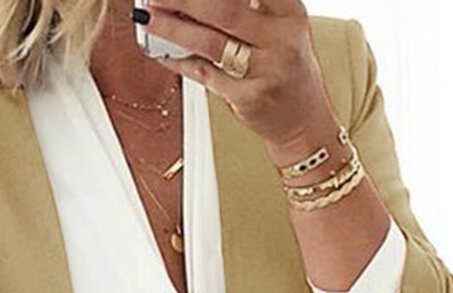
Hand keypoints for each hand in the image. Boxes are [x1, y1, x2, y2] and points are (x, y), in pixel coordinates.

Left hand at [141, 0, 337, 151]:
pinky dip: (180, 61)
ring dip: (173, 28)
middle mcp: (281, 39)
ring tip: (148, 17)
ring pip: (210, 43)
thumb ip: (251, 8)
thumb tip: (195, 2)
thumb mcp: (281, 29)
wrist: (303, 122)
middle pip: (225, 9)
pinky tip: (163, 52)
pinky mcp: (248, 97)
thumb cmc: (286, 70)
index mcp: (290, 12)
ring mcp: (265, 70)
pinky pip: (205, 74)